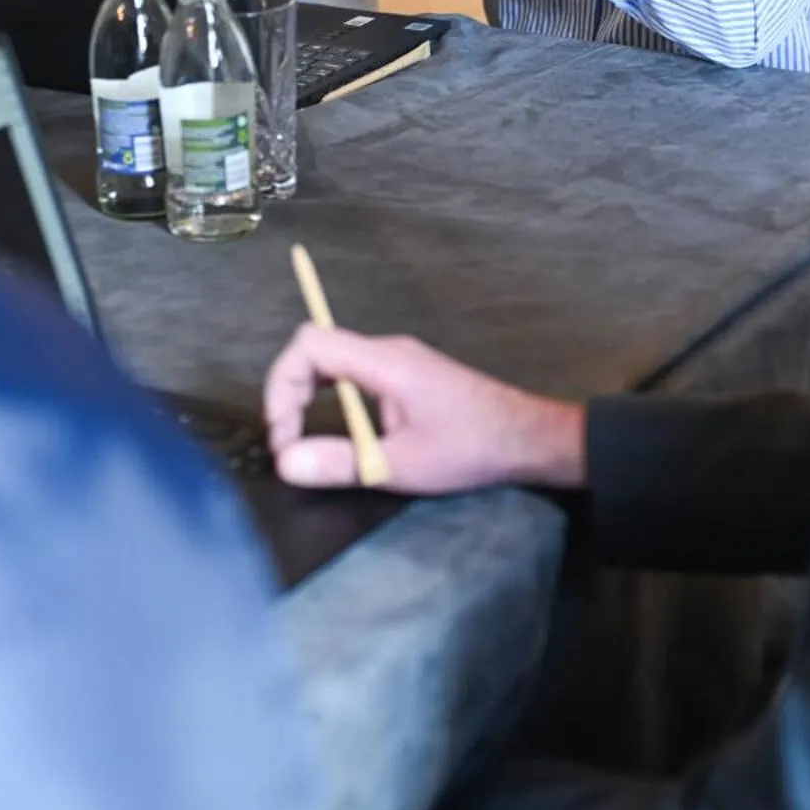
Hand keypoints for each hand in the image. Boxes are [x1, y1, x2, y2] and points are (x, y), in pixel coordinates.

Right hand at [264, 324, 587, 494]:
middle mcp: (387, 351)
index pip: (309, 345)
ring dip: (309, 400)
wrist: (527, 438)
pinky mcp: (406, 375)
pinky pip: (353, 375)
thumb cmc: (470, 448)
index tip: (284, 434)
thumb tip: (286, 463)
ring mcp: (398, 361)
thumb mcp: (400, 464)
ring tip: (305, 444)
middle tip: (289, 445)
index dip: (282, 385)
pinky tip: (340, 435)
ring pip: (332, 363)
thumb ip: (341, 462)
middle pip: (315, 351)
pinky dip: (332, 401)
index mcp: (383, 361)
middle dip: (289, 395)